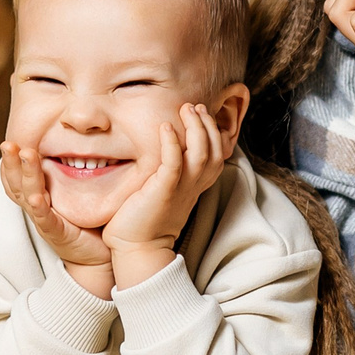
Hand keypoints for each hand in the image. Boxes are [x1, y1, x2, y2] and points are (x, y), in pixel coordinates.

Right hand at [0, 140, 113, 298]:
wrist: (98, 257)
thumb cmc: (88, 221)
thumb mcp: (75, 192)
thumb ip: (75, 168)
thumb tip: (83, 137)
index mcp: (40, 195)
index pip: (17, 176)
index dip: (10, 160)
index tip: (9, 139)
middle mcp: (37, 208)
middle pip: (16, 183)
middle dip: (10, 162)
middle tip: (7, 143)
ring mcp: (45, 221)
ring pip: (27, 196)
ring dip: (25, 175)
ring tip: (23, 155)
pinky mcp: (57, 234)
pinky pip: (44, 219)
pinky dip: (39, 207)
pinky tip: (36, 197)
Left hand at [102, 103, 230, 288]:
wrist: (137, 247)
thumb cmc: (147, 217)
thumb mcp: (167, 189)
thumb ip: (173, 170)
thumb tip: (169, 148)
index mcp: (197, 184)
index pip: (217, 153)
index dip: (214, 131)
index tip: (200, 113)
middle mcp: (194, 185)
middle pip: (215, 150)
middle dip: (208, 124)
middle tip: (194, 107)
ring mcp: (180, 188)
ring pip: (201, 153)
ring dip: (196, 128)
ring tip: (186, 109)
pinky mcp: (163, 191)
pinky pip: (173, 163)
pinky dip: (172, 143)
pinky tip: (165, 127)